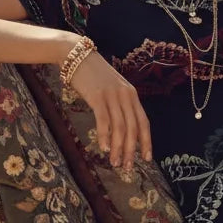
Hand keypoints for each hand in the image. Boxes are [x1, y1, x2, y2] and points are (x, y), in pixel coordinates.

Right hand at [66, 49, 152, 169]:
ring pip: (120, 127)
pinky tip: (104, 148)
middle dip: (131, 150)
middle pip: (133, 128)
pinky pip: (104, 120)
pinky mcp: (97, 96)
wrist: (76, 55)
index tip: (147, 158)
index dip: (146, 142)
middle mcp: (126, 95)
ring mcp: (112, 95)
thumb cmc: (93, 76)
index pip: (144, 122)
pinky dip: (105, 136)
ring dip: (118, 147)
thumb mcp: (112, 89)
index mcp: (132, 95)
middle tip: (127, 167)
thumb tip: (122, 130)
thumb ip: (119, 105)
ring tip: (114, 162)